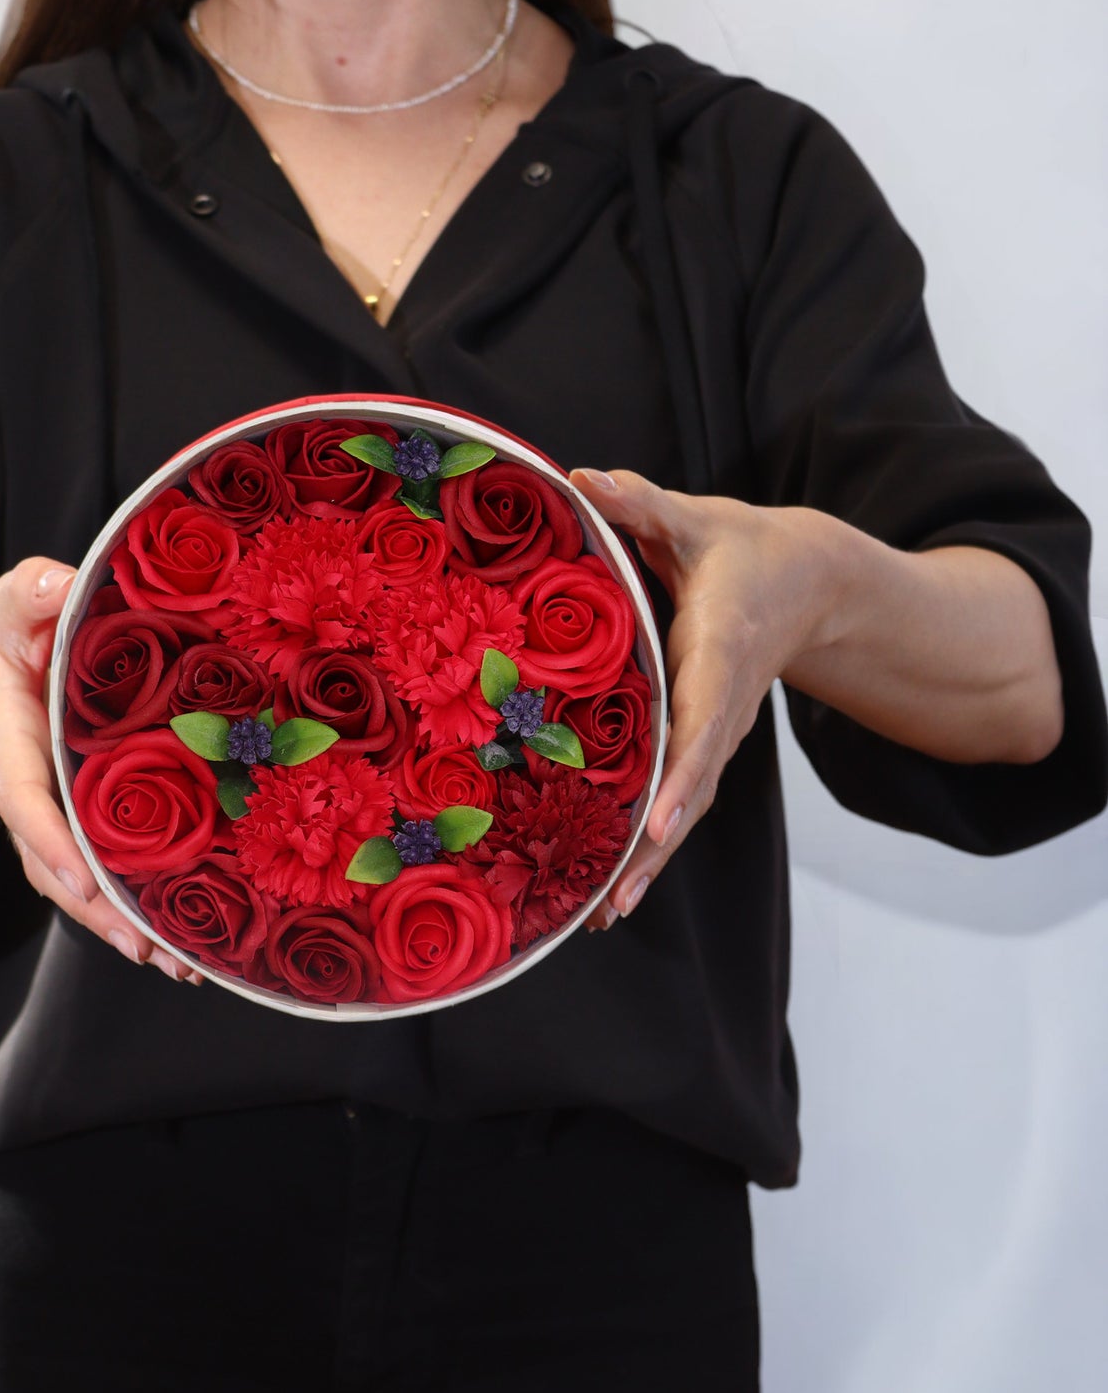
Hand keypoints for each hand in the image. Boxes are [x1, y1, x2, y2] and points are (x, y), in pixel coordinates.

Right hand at [0, 555, 202, 983]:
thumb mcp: (9, 599)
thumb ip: (31, 591)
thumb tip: (59, 584)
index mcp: (6, 738)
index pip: (22, 796)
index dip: (49, 836)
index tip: (81, 876)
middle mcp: (26, 787)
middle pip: (53, 862)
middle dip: (98, 910)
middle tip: (151, 948)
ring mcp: (49, 809)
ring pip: (76, 880)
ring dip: (121, 924)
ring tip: (180, 964)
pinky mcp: (74, 816)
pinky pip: (97, 866)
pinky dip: (131, 903)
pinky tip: (179, 935)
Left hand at [568, 468, 837, 928]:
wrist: (810, 582)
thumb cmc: (745, 550)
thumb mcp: (698, 521)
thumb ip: (641, 505)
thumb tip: (582, 477)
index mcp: (721, 650)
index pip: (704, 718)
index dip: (683, 771)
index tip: (660, 822)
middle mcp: (724, 704)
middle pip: (695, 783)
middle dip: (657, 843)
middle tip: (614, 898)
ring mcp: (721, 732)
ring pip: (689, 804)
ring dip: (651, 862)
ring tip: (604, 915)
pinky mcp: (708, 744)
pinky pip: (682, 800)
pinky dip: (652, 848)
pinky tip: (611, 891)